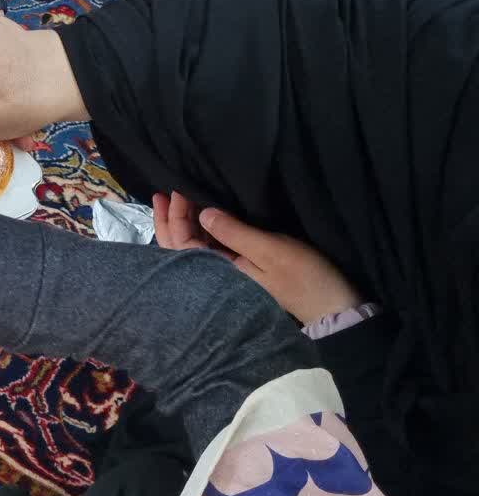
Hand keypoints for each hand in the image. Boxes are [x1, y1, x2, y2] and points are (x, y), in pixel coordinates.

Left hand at [153, 193, 362, 323]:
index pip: (182, 244)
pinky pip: (209, 249)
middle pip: (179, 248)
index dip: (175, 216)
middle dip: (168, 220)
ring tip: (172, 200)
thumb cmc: (304, 277)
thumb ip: (234, 233)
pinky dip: (198, 231)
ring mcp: (228, 272)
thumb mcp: (270, 250)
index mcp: (218, 272)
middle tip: (161, 193)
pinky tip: (198, 216)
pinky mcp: (241, 268)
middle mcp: (216, 275)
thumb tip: (202, 214)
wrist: (335, 305)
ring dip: (180, 224)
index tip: (176, 191)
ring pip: (192, 248)